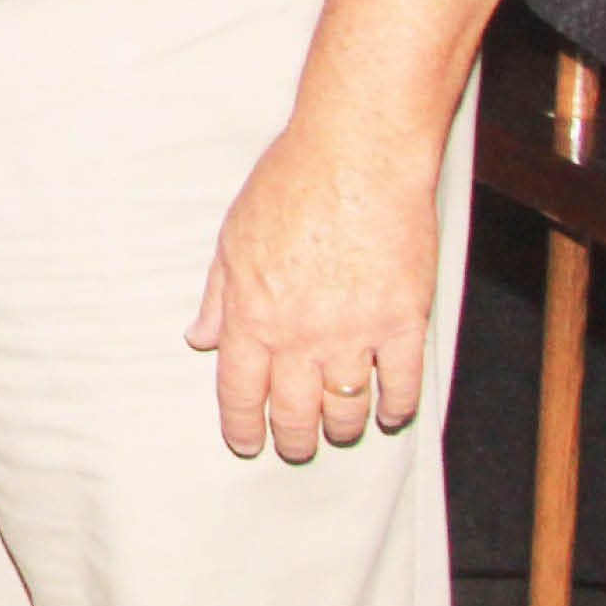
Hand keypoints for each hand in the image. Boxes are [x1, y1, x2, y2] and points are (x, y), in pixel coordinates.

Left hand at [193, 116, 441, 460]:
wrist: (357, 159)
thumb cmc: (289, 188)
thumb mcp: (232, 240)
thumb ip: (219, 298)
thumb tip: (200, 339)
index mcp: (252, 315)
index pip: (240, 392)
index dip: (242, 426)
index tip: (246, 443)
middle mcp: (301, 335)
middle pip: (294, 411)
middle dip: (293, 438)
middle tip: (294, 446)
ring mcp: (356, 332)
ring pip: (347, 408)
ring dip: (341, 428)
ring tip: (337, 430)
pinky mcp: (405, 321)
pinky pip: (401, 384)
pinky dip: (395, 406)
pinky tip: (389, 413)